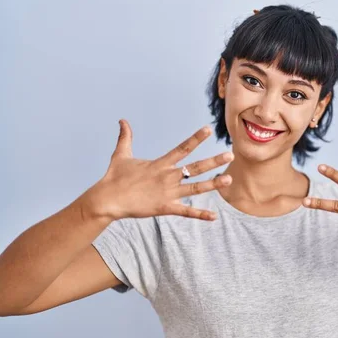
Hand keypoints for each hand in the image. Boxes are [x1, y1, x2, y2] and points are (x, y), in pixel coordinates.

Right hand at [85, 119, 233, 221]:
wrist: (107, 199)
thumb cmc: (114, 177)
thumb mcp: (121, 155)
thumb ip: (125, 137)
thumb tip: (122, 120)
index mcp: (160, 164)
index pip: (182, 148)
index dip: (196, 138)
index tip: (208, 129)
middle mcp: (168, 176)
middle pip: (196, 167)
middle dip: (214, 161)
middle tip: (230, 155)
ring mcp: (168, 192)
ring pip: (196, 188)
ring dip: (213, 184)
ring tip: (229, 179)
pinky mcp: (165, 207)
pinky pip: (186, 211)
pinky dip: (200, 214)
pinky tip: (214, 216)